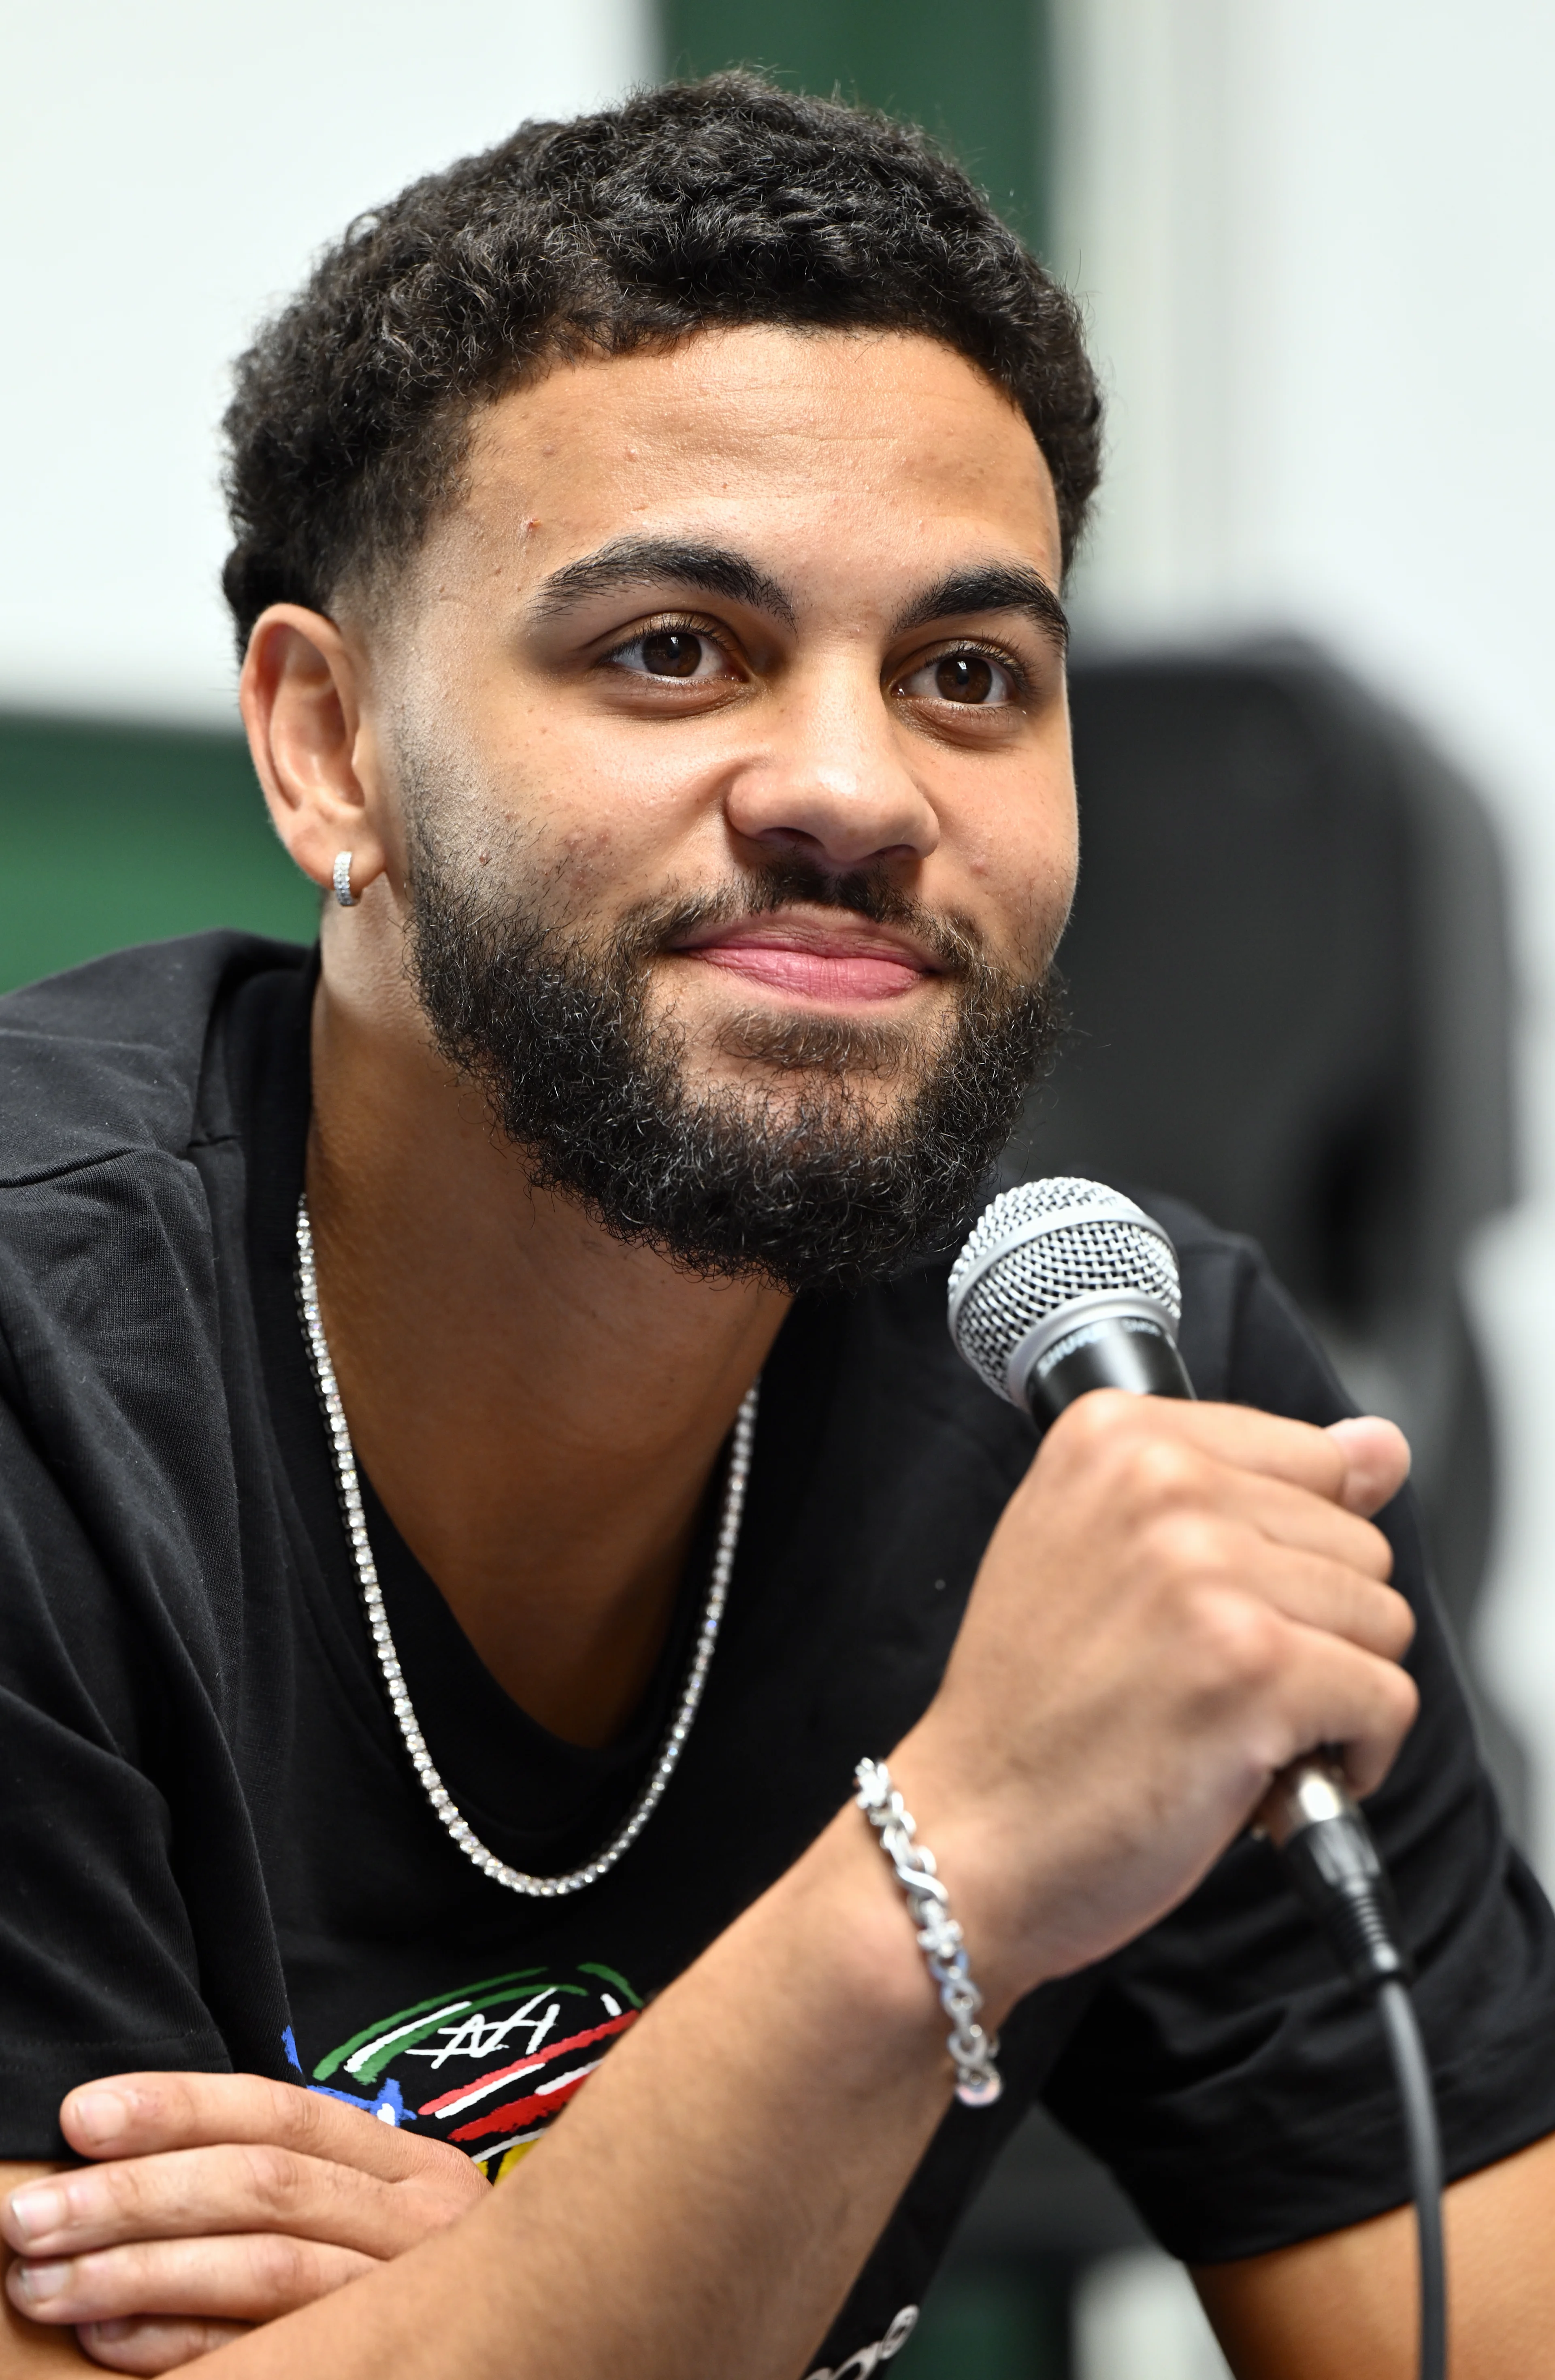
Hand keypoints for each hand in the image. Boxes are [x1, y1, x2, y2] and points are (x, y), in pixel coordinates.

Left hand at [1, 2073, 487, 2372]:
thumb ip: (286, 2184)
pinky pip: (268, 2354)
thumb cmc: (410, 2280)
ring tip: (48, 2281)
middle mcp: (420, 2222)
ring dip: (140, 2272)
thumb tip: (128, 2158)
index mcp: (411, 2166)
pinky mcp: (379, 2364)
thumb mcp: (374, 2212)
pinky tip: (108, 2337)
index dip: (179, 2107)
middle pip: (265, 2188)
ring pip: (263, 2268)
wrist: (519, 2340)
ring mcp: (406, 2298)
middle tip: (34, 2214)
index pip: (283, 2113)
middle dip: (136, 2195)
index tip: (81, 2117)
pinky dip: (178, 2343)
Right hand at [901, 1397, 1416, 2004]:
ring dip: (1331, 1691)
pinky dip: (1355, 1755)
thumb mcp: (1101, 1549)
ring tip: (1231, 1722)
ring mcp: (1208, 1572)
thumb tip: (1380, 1448)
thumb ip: (1239, 1485)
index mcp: (1114, 1435)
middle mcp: (1160, 1483)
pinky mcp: (1255, 1667)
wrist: (970, 1833)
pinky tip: (1269, 1772)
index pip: (1312, 1458)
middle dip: (1312, 1626)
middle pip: (1356, 1542)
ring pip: (1382, 1619)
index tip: (1220, 1604)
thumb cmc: (1030, 1709)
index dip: (1285, 1553)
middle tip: (1211, 1679)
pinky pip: (1387, 1699)